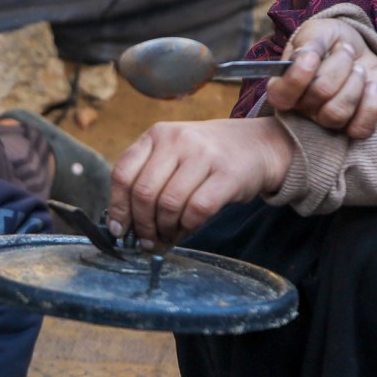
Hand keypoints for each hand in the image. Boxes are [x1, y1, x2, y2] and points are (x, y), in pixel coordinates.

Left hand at [106, 117, 292, 246]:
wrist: (258, 146)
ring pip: (169, 203)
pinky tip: (187, 229)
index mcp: (157, 135)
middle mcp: (178, 139)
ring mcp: (203, 154)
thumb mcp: (173, 154)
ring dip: (165, 228)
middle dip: (142, 225)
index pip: (123, 173)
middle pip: (144, 192)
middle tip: (147, 240)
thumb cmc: (207, 158)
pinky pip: (197, 209)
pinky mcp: (227, 174)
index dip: (118, 207)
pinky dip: (188, 226)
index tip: (119, 230)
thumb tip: (124, 225)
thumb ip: (149, 179)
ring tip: (168, 236)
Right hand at [265, 17, 376, 137]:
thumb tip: (305, 57)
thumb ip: (309, 42)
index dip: (298, 76)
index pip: (281, 96)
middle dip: (339, 65)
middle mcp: (302, 109)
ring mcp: (327, 121)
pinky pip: (360, 130)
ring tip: (359, 68)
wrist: (360, 50)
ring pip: (338, 113)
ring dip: (355, 83)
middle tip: (346, 50)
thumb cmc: (331, 42)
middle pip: (319, 94)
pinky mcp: (353, 127)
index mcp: (284, 86)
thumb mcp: (318, 31)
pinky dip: (371, 105)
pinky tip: (372, 86)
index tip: (312, 55)